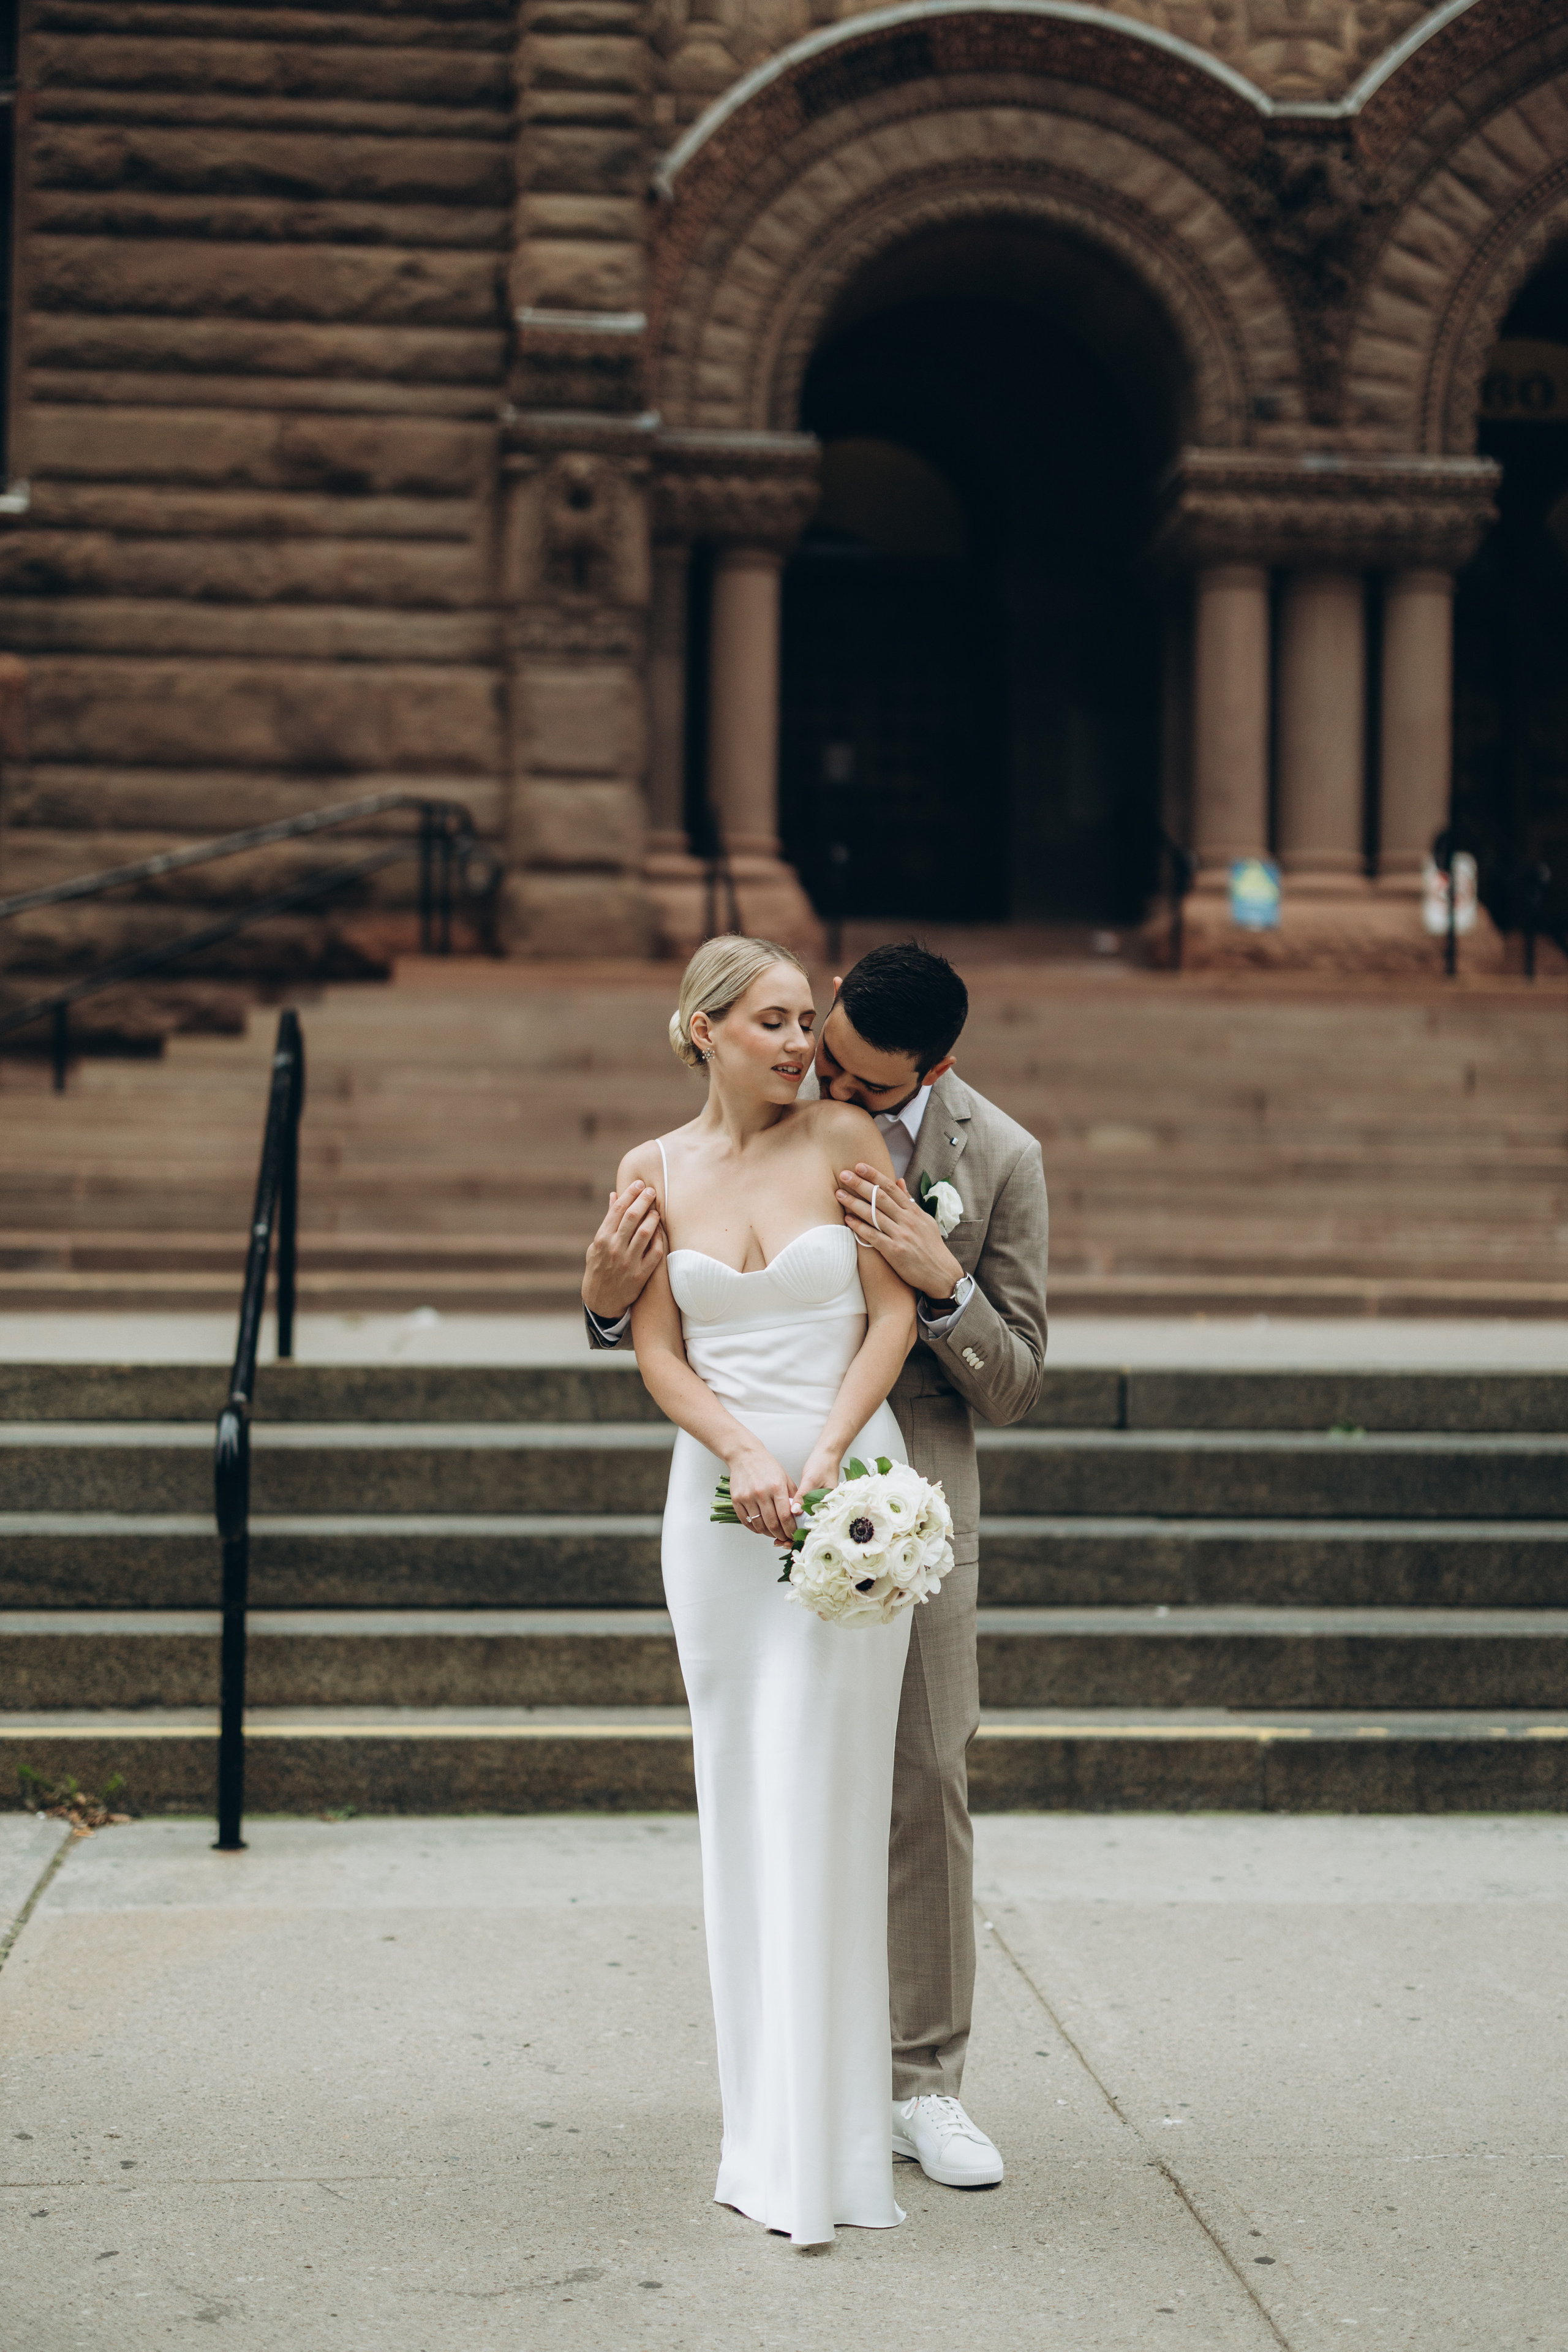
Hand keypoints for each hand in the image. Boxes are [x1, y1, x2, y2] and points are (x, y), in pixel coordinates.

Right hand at [582, 1180, 664, 1318]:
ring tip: (656, 1211)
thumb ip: (608, 1220)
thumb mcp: (597, 1244)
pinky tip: (660, 1232)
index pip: (618, 1209)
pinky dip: (659, 1240)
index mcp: (602, 1238)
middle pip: (633, 1217)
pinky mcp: (640, 1275)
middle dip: (644, 1200)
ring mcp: (628, 1262)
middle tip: (652, 1191)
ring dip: (653, 1218)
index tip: (639, 1183)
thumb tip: (615, 1195)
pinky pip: (655, 1253)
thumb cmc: (599, 1267)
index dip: (630, 1194)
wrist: (601, 1300)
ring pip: (646, 1233)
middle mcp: (614, 1248)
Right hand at [725, 1442, 798, 1545]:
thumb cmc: (767, 1466)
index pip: (785, 1516)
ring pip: (759, 1525)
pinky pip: (746, 1521)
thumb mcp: (785, 1478)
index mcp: (776, 1487)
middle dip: (781, 1535)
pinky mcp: (736, 1500)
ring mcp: (747, 1497)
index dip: (790, 1530)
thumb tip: (798, 1516)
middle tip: (784, 1538)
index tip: (793, 1534)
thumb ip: (792, 1497)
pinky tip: (760, 1528)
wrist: (745, 1455)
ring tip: (773, 1533)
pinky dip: (754, 1529)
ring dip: (768, 1533)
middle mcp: (761, 1493)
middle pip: (773, 1524)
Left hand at [780, 1445, 842, 1544]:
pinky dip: (793, 1524)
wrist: (827, 1457)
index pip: (813, 1529)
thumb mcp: (811, 1480)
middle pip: (809, 1532)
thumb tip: (794, 1511)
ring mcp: (819, 1509)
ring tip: (778, 1538)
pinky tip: (783, 1526)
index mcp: (827, 1507)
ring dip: (792, 1533)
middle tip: (779, 1542)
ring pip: (806, 1528)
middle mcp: (824, 1511)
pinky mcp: (813, 1505)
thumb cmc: (822, 1466)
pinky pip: (804, 1519)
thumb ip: (802, 1496)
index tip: (785, 1541)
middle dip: (793, 1539)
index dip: (799, 1538)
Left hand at [836, 1165, 962, 1300]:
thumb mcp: (925, 1220)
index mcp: (914, 1211)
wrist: (940, 1273)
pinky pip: (873, 1236)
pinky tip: (847, 1220)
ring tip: (839, 1194)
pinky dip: (859, 1227)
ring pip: (873, 1215)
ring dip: (854, 1203)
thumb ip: (909, 1201)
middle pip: (880, 1197)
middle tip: (844, 1174)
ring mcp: (901, 1235)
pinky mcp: (894, 1251)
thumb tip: (899, 1181)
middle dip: (860, 1184)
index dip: (874, 1175)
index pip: (891, 1188)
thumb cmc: (931, 1247)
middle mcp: (907, 1220)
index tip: (860, 1166)